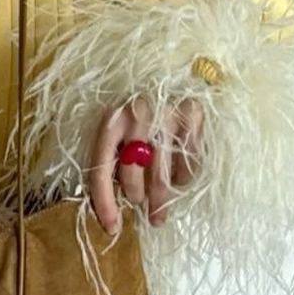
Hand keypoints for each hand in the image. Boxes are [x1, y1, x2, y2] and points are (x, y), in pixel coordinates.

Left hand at [89, 96, 204, 233]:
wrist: (174, 67)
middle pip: (132, 174)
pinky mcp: (193, 115)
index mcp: (109, 120)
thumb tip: (108, 208)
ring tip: (161, 211)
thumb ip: (109, 160)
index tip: (112, 228)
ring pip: (162, 174)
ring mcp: (167, 114)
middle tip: (147, 216)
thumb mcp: (115, 127)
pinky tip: (179, 179)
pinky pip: (189, 162)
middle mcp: (136, 115)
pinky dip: (183, 178)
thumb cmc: (139, 106)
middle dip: (138, 200)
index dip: (105, 205)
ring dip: (162, 198)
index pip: (100, 171)